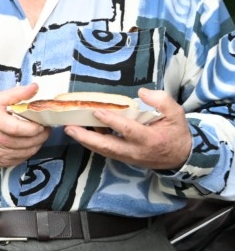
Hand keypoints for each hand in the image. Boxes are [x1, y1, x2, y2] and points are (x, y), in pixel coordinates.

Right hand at [0, 83, 51, 166]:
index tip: (41, 123)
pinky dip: (29, 151)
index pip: (19, 129)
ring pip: (28, 151)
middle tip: (44, 128)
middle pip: (27, 141)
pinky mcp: (3, 162)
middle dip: (41, 135)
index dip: (34, 127)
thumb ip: (18, 93)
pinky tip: (29, 143)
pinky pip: (23, 158)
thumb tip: (35, 87)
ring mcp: (0, 153)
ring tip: (39, 135)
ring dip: (37, 143)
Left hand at [63, 88, 191, 170]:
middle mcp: (136, 151)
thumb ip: (161, 101)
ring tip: (69, 129)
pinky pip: (105, 150)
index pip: (127, 130)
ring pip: (103, 150)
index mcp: (150, 139)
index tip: (96, 111)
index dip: (111, 121)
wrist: (181, 157)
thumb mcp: (176, 114)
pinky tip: (81, 131)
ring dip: (85, 140)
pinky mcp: (123, 158)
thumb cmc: (176, 132)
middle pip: (107, 146)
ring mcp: (128, 157)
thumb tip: (141, 93)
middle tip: (69, 127)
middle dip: (86, 137)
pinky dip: (92, 142)